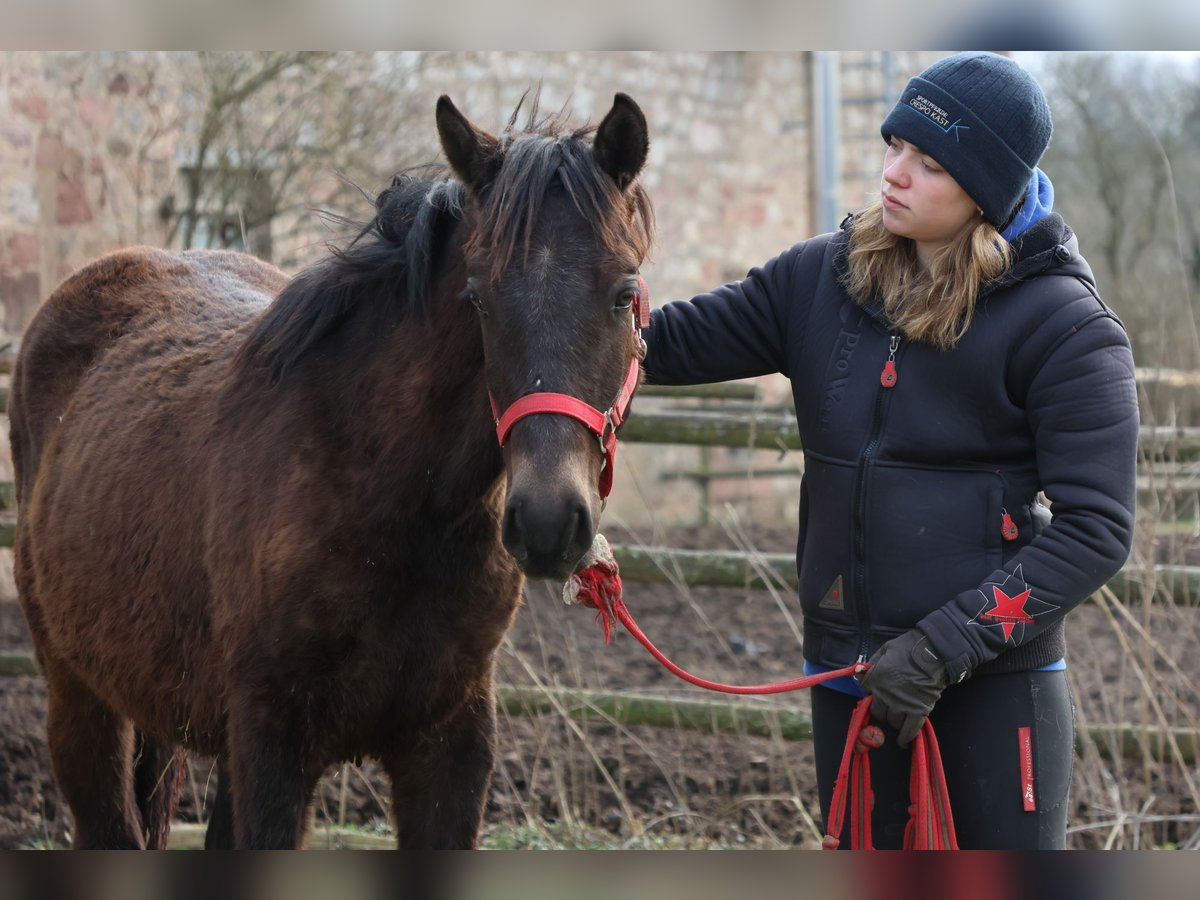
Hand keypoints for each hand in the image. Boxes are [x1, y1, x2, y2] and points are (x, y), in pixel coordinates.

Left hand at [858, 629, 949, 746]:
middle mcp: (886, 694)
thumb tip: (863, 672)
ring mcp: (902, 705)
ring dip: (894, 719)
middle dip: (882, 709)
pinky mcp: (919, 712)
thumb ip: (873, 663)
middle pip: (877, 711)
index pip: (865, 690)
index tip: (875, 691)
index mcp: (876, 678)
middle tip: (888, 706)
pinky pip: (909, 730)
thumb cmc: (909, 647)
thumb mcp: (885, 649)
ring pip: (892, 721)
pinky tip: (903, 742)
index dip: (870, 690)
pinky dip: (906, 737)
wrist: (935, 652)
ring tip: (900, 716)